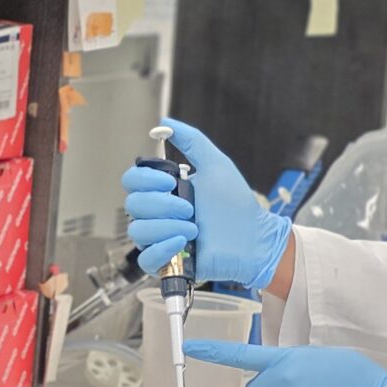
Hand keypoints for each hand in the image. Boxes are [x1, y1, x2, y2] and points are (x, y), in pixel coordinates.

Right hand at [121, 118, 291, 286]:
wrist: (253, 238)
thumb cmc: (237, 205)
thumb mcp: (216, 164)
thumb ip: (192, 140)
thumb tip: (165, 123)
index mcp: (164, 191)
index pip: (132, 181)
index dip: (145, 180)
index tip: (169, 181)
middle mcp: (158, 214)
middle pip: (133, 204)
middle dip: (162, 205)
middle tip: (190, 207)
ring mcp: (160, 239)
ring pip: (138, 231)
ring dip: (166, 226)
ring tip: (194, 227)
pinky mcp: (166, 263)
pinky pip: (145, 259)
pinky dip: (162, 249)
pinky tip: (182, 242)